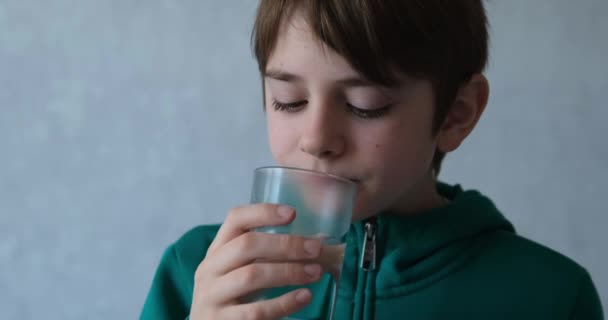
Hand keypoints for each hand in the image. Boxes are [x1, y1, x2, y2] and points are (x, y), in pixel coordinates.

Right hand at [189, 204, 322, 319]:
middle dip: (285, 244)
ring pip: (251, 276)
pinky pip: (256, 311)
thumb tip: (313, 242)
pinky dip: (284, 302)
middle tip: (315, 248)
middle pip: (246, 245)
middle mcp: (209, 269)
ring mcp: (212, 297)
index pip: (235, 219)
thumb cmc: (232, 296)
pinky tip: (304, 296)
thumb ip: (267, 255)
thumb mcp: (239, 270)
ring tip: (316, 272)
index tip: (293, 213)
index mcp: (216, 250)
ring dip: (289, 272)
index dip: (263, 212)